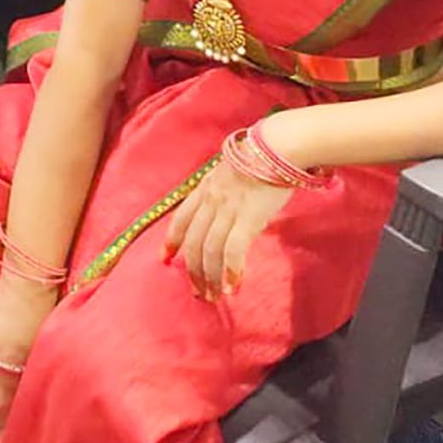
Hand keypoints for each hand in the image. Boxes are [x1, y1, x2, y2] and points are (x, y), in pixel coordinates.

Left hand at [161, 154, 293, 300]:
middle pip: (194, 242)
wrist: (278, 147)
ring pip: (210, 250)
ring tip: (215, 296)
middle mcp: (211, 201)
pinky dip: (230, 270)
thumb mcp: (232, 174)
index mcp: (204, 189)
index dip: (171, 241)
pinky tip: (233, 287)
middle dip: (193, 271)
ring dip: (211, 277)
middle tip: (199, 292)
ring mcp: (227, 209)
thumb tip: (229, 216)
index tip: (164, 259)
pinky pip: (233, 249)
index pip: (180, 219)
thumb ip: (224, 194)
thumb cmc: (262, 161)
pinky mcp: (248, 217)